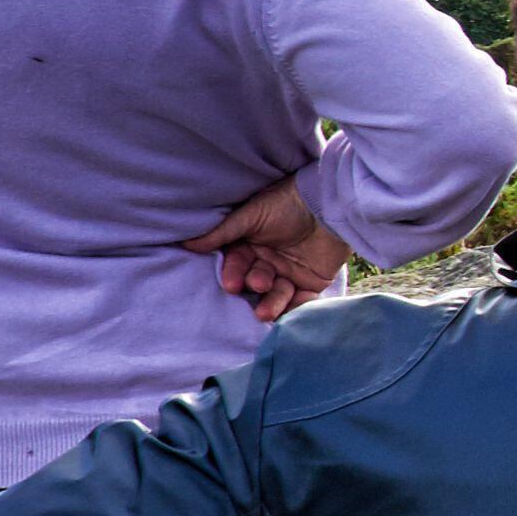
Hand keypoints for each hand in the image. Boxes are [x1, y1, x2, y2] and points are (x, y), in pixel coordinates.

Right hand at [187, 181, 351, 324]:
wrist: (330, 203)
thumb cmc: (287, 203)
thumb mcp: (250, 214)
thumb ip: (221, 232)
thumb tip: (186, 243)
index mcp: (251, 244)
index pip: (236, 264)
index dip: (233, 274)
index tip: (231, 283)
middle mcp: (268, 261)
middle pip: (254, 282)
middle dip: (254, 287)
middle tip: (256, 285)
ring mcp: (290, 272)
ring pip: (276, 294)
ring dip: (271, 303)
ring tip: (267, 311)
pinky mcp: (312, 282)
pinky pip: (301, 300)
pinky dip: (296, 308)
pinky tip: (290, 312)